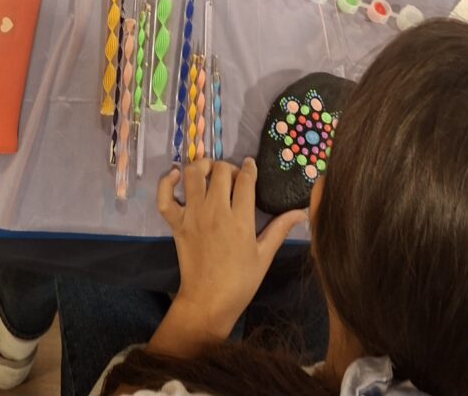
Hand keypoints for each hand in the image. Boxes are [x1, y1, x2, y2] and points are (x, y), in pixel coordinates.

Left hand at [157, 158, 305, 340]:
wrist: (209, 301)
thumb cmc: (240, 281)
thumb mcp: (264, 256)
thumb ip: (280, 229)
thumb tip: (302, 211)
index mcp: (240, 220)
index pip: (245, 180)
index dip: (249, 168)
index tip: (251, 165)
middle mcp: (215, 212)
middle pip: (220, 171)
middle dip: (229, 167)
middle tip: (233, 177)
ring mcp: (192, 215)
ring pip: (192, 175)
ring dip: (202, 166)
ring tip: (209, 172)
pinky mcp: (176, 223)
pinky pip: (165, 196)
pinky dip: (167, 181)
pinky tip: (177, 176)